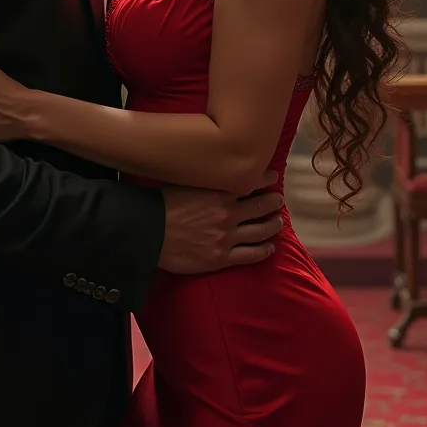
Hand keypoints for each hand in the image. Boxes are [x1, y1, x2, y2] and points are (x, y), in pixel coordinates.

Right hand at [158, 172, 283, 273]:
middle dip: (273, 202)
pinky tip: (269, 248)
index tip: (272, 177)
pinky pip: (250, 255)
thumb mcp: (186, 182)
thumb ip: (206, 179)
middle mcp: (227, 213)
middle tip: (277, 200)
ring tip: (277, 222)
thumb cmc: (163, 204)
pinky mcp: (221, 257)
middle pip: (261, 207)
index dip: (266, 179)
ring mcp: (226, 237)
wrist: (149, 232)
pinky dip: (264, 250)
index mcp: (219, 192)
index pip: (252, 182)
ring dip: (273, 225)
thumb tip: (217, 168)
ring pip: (261, 231)